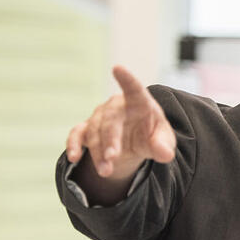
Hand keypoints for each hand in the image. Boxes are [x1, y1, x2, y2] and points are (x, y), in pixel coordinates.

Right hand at [66, 65, 175, 181]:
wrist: (135, 145)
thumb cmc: (152, 137)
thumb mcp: (163, 142)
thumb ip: (164, 146)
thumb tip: (165, 154)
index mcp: (139, 102)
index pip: (134, 89)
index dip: (127, 79)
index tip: (117, 68)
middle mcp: (117, 106)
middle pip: (110, 121)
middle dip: (110, 141)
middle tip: (112, 158)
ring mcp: (100, 116)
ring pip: (94, 133)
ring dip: (98, 153)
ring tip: (106, 172)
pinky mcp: (87, 129)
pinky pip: (77, 134)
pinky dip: (73, 145)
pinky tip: (74, 157)